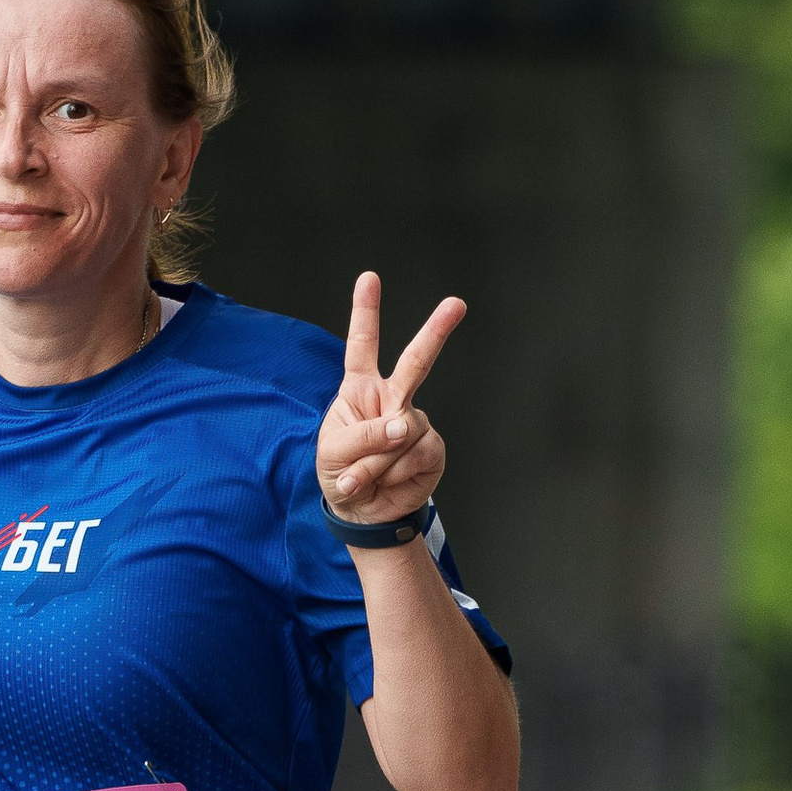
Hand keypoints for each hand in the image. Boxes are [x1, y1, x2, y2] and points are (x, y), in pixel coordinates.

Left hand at [316, 280, 462, 527]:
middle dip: (437, 331)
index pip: (362, 346)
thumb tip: (401, 427)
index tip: (369, 277)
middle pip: (416, 361)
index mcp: (360, 390)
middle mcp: (391, 399)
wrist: (362, 513)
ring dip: (376, 462)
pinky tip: (386, 483)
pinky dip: (393, 474)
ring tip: (364, 477)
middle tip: (457, 304)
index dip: (365, 312)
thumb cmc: (341, 473)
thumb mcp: (334, 454)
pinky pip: (415, 454)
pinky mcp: (431, 450)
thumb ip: (363, 437)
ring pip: (402, 430)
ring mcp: (414, 424)